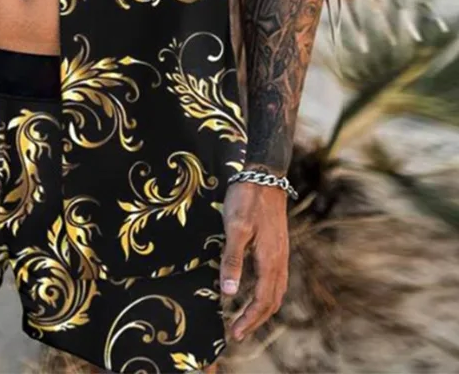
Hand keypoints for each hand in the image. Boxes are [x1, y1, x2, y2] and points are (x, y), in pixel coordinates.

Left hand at [220, 180, 288, 341]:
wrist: (265, 176)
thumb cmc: (247, 200)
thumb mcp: (235, 229)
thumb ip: (232, 260)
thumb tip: (228, 292)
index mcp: (270, 260)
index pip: (262, 301)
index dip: (249, 319)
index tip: (234, 334)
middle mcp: (279, 261)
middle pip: (272, 301)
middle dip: (256, 320)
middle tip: (237, 333)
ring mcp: (280, 253)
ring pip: (276, 291)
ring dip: (262, 308)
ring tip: (246, 318)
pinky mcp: (277, 246)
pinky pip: (275, 278)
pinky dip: (266, 293)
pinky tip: (254, 290)